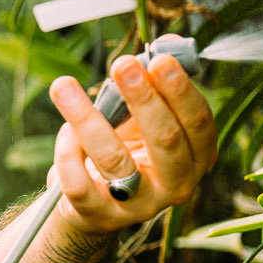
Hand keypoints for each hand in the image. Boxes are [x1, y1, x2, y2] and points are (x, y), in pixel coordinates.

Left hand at [46, 54, 215, 237]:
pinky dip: (66, 151)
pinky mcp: (101, 216)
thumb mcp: (144, 117)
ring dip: (87, 118)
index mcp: (197, 156)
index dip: (181, 91)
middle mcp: (176, 185)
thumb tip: (162, 45)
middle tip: (123, 65)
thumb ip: (155, 83)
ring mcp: (139, 205)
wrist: (95, 200)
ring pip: (114, 160)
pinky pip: (79, 183)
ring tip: (64, 86)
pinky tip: (64, 131)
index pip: (198, 123)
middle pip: (165, 141)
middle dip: (143, 99)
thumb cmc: (126, 147)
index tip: (159, 59)